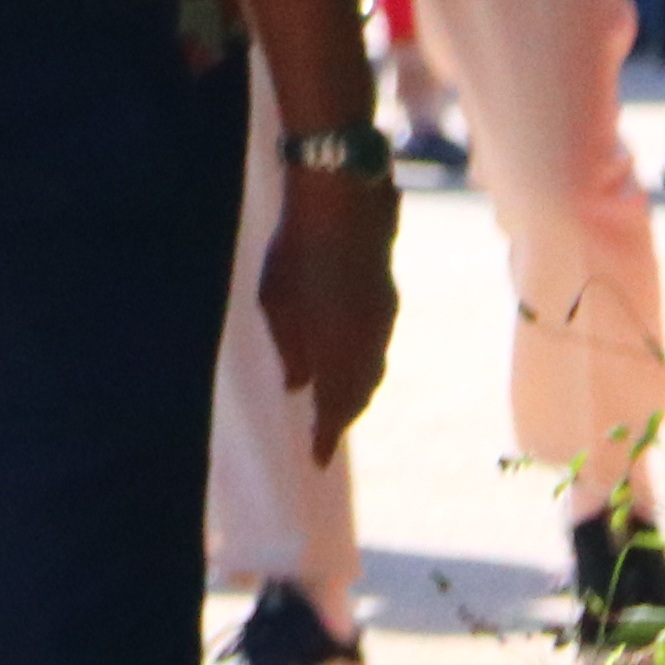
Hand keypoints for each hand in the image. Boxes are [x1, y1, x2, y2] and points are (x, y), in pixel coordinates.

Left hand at [263, 169, 397, 461]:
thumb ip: (290, 348)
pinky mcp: (388, 301)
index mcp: (340, 349)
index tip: (315, 460)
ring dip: (356, 390)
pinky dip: (364, 364)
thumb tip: (296, 386)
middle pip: (360, 392)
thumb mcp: (276, 303)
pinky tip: (350, 363)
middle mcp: (370, 343)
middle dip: (342, 415)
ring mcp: (384, 321)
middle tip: (325, 433)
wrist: (345, 203)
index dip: (325, 435)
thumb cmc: (296, 252)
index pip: (334, 406)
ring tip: (336, 404)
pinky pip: (378, 348)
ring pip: (373, 370)